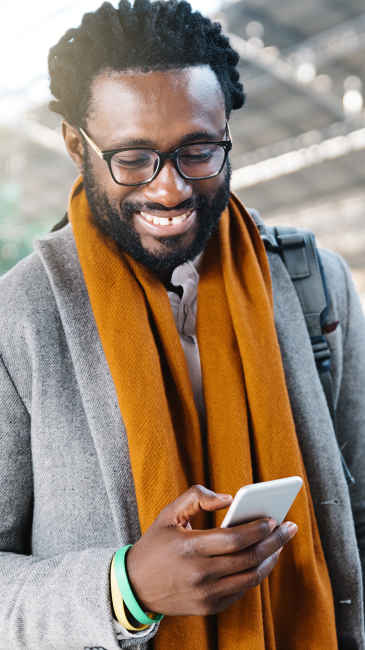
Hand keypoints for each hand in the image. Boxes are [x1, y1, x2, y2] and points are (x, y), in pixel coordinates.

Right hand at [126, 485, 296, 616]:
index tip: (274, 518)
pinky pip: (241, 591)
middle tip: (289, 528)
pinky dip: (254, 574)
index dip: (258, 528)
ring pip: (250, 577)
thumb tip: (229, 499)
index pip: (235, 539)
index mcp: (190, 547)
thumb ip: (197, 496)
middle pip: (249, 558)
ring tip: (279, 544)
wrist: (134, 587)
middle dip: (274, 542)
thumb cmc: (155, 544)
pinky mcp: (209, 608)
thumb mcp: (169, 513)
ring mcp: (206, 594)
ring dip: (270, 560)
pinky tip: (262, 560)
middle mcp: (200, 574)